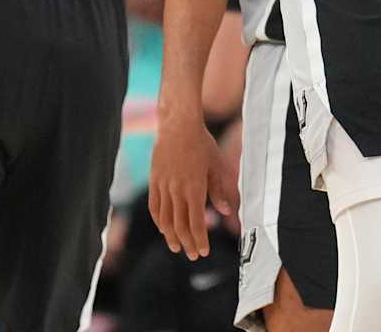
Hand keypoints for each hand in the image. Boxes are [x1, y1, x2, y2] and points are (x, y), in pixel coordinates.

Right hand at [149, 114, 237, 259]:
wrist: (178, 124)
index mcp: (194, 188)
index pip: (196, 223)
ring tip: (177, 247)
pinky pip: (154, 206)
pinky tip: (163, 228)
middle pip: (180, 225)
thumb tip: (226, 212)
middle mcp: (177, 190)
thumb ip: (219, 190)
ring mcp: (163, 186)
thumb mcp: (216, 165)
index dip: (200, 240)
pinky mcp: (154, 180)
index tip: (203, 251)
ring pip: (165, 219)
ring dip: (171, 236)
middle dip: (187, 243)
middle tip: (193, 255)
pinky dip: (158, 220)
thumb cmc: (201, 142)